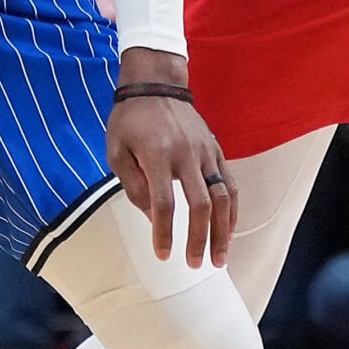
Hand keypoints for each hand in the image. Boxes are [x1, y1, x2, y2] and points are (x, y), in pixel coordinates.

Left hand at [106, 48, 235, 266]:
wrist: (156, 84)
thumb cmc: (130, 120)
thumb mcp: (116, 151)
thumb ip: (133, 185)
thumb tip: (152, 216)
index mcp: (157, 155)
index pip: (164, 203)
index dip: (164, 232)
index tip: (163, 254)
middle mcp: (186, 154)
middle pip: (200, 204)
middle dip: (199, 239)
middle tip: (196, 264)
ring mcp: (206, 152)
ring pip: (222, 197)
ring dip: (223, 230)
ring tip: (221, 257)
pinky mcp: (216, 150)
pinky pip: (230, 184)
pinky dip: (232, 210)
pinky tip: (229, 230)